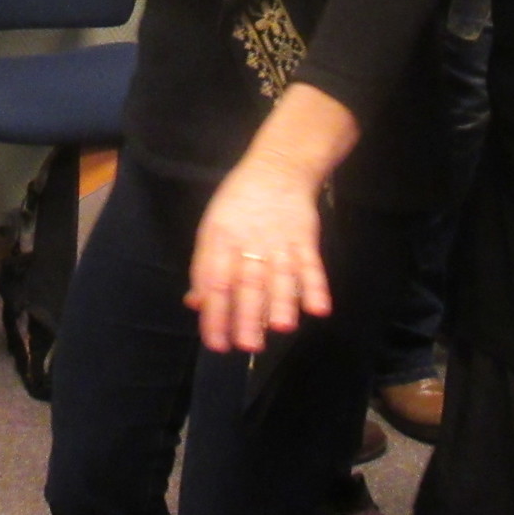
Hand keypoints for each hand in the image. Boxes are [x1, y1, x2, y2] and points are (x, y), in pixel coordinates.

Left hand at [186, 154, 330, 351]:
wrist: (277, 169)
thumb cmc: (238, 204)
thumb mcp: (211, 229)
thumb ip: (204, 268)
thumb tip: (195, 304)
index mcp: (220, 239)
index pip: (214, 281)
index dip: (214, 314)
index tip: (216, 343)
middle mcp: (249, 241)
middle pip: (248, 282)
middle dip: (248, 315)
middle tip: (248, 346)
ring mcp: (280, 240)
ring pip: (281, 275)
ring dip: (282, 302)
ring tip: (282, 328)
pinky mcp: (305, 238)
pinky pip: (311, 264)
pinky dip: (316, 286)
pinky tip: (318, 309)